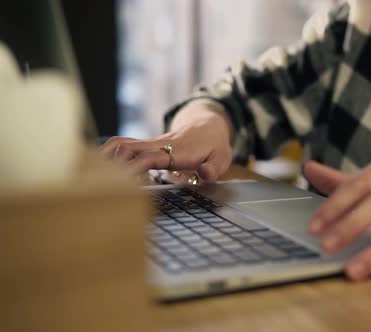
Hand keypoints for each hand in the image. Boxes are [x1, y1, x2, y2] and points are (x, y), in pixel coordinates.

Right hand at [101, 101, 232, 180]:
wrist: (209, 125)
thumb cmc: (214, 145)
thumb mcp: (222, 158)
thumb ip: (214, 167)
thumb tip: (204, 174)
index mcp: (177, 151)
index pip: (150, 158)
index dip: (134, 168)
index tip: (120, 181)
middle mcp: (160, 145)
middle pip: (128, 147)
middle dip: (110, 162)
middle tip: (92, 180)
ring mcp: (151, 143)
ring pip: (122, 143)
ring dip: (105, 154)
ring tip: (86, 171)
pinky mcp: (147, 145)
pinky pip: (124, 145)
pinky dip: (109, 152)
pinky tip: (96, 164)